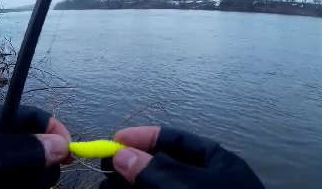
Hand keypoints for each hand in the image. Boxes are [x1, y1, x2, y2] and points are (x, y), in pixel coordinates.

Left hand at [0, 105, 70, 188]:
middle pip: (41, 152)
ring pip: (34, 178)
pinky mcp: (0, 187)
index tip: (69, 152)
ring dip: (24, 185)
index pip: (35, 119)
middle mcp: (1, 145)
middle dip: (36, 168)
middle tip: (17, 178)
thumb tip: (63, 147)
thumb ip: (24, 149)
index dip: (55, 131)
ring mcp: (0, 171)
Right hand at [101, 127, 264, 188]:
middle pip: (159, 166)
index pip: (175, 141)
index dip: (144, 138)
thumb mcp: (191, 187)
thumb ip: (157, 171)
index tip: (114, 140)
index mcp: (215, 163)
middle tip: (106, 170)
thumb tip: (122, 154)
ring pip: (152, 188)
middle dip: (131, 167)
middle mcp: (201, 181)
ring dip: (128, 187)